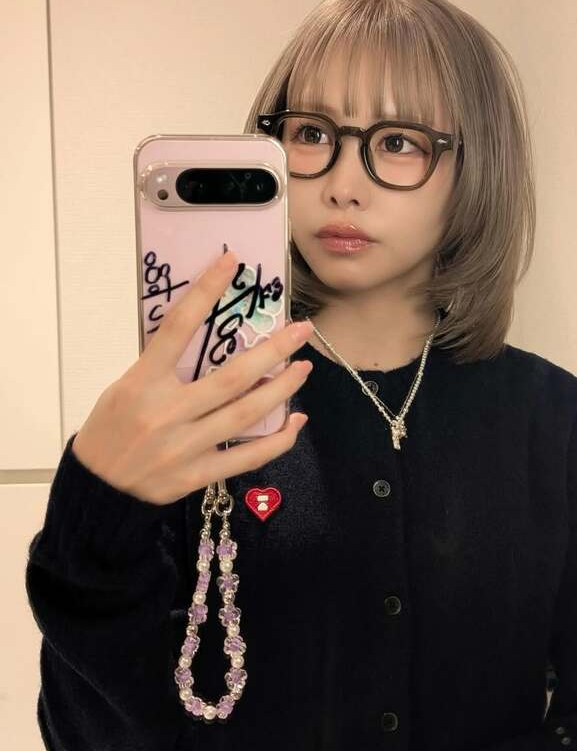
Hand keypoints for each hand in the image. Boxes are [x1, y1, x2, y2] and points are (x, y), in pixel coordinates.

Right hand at [71, 250, 312, 504]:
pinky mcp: (196, 475)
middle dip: (272, 350)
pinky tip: (296, 420)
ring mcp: (183, 447)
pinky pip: (247, 457)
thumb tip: (211, 338)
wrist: (98, 487)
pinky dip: (277, 439)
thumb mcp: (127, 386)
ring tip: (304, 368)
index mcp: (142, 382)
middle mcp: (165, 412)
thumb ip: (164, 366)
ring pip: (245, 414)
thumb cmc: (112, 427)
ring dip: (282, 389)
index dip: (205, 291)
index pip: (177, 327)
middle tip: (301, 330)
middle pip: (231, 377)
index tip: (231, 264)